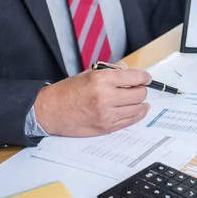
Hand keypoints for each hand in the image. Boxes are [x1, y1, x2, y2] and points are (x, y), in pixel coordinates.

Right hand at [34, 66, 151, 136]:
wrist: (51, 111)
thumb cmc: (69, 91)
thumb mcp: (90, 73)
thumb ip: (113, 70)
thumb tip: (131, 71)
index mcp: (101, 79)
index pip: (135, 76)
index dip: (144, 77)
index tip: (146, 78)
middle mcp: (105, 97)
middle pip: (140, 94)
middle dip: (141, 89)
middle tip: (138, 88)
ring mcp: (106, 114)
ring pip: (138, 108)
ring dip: (140, 103)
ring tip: (135, 99)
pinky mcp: (106, 127)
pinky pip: (131, 120)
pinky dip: (137, 114)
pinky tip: (137, 109)